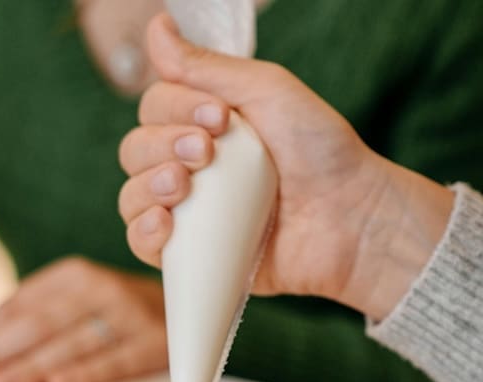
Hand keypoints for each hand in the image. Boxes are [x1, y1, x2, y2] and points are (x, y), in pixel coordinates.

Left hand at [0, 257, 167, 381]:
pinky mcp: (156, 344)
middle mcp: (99, 289)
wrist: (197, 305)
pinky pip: (116, 360)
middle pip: (39, 323)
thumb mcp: (71, 305)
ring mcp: (129, 315)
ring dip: (30, 366)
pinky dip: (87, 372)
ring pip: (71, 343)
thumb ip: (20, 324)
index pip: (19, 306)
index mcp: (71, 276)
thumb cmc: (112, 315)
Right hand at [118, 14, 452, 320]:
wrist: (351, 219)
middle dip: (162, 146)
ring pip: (131, 196)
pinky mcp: (190, 254)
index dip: (173, 109)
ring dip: (148, 185)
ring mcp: (187, 212)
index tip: (219, 117)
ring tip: (183, 187)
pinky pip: (141, 244)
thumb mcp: (267, 92)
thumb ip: (206, 66)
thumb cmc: (320, 152)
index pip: (154, 109)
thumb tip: (156, 26)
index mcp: (203, 125)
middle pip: (135, 150)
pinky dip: (143, 232)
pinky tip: (164, 223)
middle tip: (207, 151)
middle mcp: (189, 167)